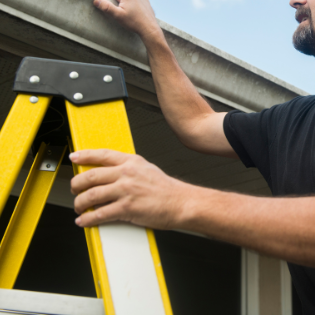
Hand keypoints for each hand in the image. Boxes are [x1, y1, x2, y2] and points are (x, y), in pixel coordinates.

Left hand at [70, 149, 190, 228]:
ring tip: (79, 208)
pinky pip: (99, 214)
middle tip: (74, 190)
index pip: (102, 154)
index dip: (85, 155)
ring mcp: (126, 190)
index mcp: (131, 162)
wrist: (180, 202)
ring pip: (91, 195)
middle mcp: (127, 173)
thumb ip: (128, 168)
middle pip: (91, 176)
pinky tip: (84, 221)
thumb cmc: (165, 188)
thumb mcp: (147, 169)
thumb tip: (109, 173)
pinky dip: (88, 219)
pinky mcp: (127, 208)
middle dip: (76, 184)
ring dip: (79, 204)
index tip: (74, 157)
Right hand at [94, 0, 161, 40]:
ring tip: (129, 14)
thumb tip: (96, 0)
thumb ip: (106, 7)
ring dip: (125, 3)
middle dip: (117, 1)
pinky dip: (133, 5)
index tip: (110, 6)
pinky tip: (135, 14)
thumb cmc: (134, 22)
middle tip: (120, 12)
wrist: (150, 28)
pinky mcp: (145, 1)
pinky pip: (135, 0)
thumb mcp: (118, 16)